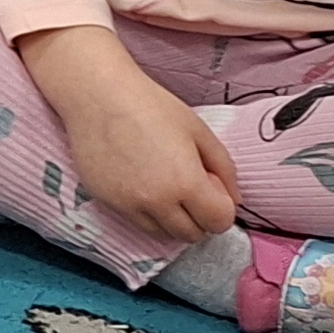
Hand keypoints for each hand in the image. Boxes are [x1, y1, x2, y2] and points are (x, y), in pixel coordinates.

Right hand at [20, 24, 236, 244]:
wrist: (98, 97)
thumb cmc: (152, 106)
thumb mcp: (199, 131)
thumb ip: (224, 168)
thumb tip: (235, 200)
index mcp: (186, 183)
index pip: (219, 222)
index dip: (223, 208)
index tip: (212, 188)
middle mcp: (157, 202)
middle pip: (192, 234)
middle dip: (200, 218)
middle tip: (191, 189)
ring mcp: (128, 206)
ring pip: (163, 235)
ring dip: (173, 220)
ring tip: (166, 189)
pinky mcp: (107, 202)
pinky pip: (136, 222)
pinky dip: (147, 213)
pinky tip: (142, 184)